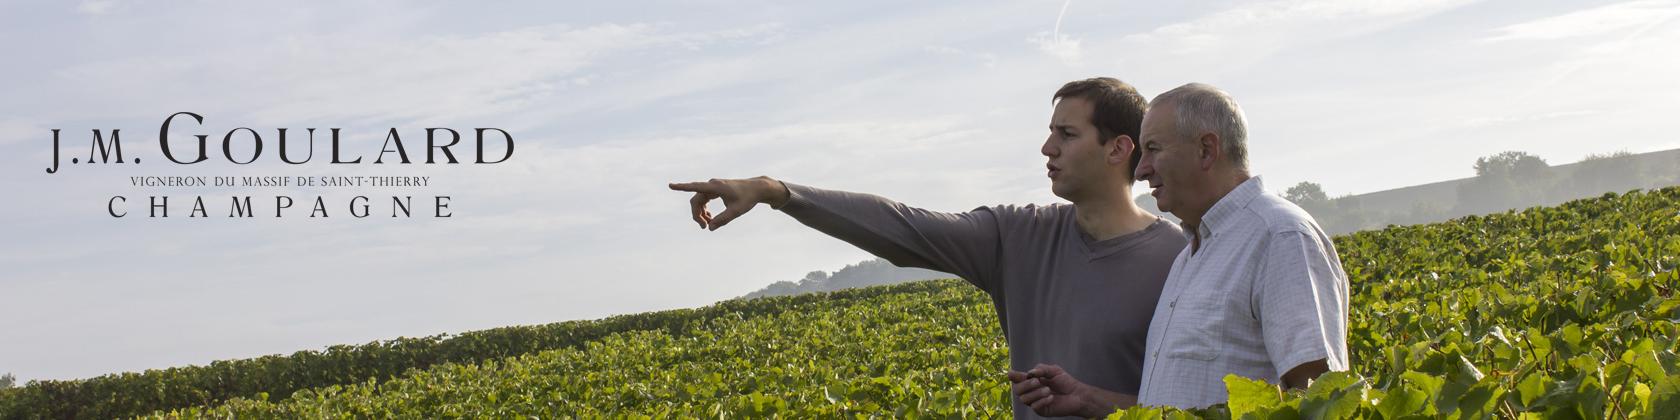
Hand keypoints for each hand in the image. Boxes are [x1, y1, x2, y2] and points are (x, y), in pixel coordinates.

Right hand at [667, 176, 788, 230]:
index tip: (670, 186)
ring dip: (700, 213)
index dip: (682, 187)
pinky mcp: (716, 190)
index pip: (695, 187)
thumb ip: (723, 220)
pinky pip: (704, 200)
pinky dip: (704, 209)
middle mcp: (712, 185)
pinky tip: (709, 218)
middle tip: (704, 227)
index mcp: (716, 187)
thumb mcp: (736, 211)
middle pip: (696, 200)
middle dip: (697, 214)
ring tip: (707, 224)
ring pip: (699, 201)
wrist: (756, 189)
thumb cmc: (747, 198)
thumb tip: (710, 228)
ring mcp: (713, 187)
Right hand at [1008, 364, 1099, 417]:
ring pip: (1024, 399)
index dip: (1014, 376)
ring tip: (1048, 390)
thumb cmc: (1066, 382)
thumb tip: (1030, 373)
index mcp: (1032, 381)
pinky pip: (1034, 407)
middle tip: (1038, 382)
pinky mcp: (1041, 410)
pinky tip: (1051, 397)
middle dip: (1026, 385)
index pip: (1018, 379)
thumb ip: (1041, 369)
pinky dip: (1042, 401)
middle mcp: (1031, 392)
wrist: (1077, 394)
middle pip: (1017, 390)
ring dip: (1035, 393)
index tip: (1012, 374)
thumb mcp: (1054, 370)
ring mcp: (1035, 402)